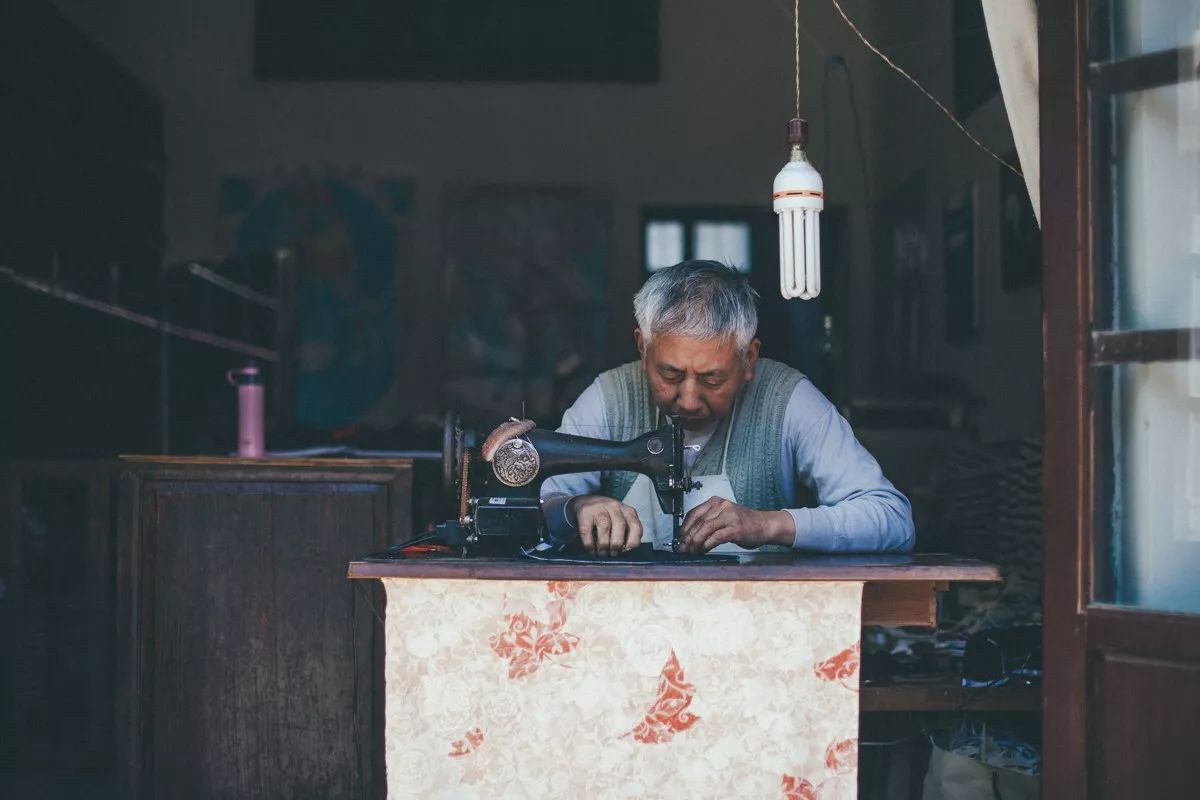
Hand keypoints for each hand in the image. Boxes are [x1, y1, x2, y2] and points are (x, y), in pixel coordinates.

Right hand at [568, 495, 643, 556]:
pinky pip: (588, 531)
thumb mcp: (621, 520)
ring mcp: (599, 507)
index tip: (627, 551)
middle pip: (620, 525)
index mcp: (627, 511)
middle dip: (617, 544)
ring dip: (604, 545)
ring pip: (605, 527)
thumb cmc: (607, 516)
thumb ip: (627, 533)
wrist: (586, 501)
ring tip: (602, 554)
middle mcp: (614, 506)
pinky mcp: (584, 512)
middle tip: (613, 554)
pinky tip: (591, 550)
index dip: (633, 541)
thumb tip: (626, 552)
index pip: (635, 526)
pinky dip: (590, 544)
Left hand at [677, 497, 793, 552]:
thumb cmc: (742, 523)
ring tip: (691, 551)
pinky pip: (716, 537)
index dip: (684, 527)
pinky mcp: (736, 529)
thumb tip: (689, 536)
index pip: (693, 513)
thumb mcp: (723, 517)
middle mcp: (722, 506)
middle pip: (698, 522)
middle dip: (687, 537)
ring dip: (695, 542)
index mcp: (716, 502)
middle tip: (682, 548)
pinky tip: (703, 550)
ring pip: (705, 528)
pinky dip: (707, 545)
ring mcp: (729, 516)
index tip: (679, 539)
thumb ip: (708, 522)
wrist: (764, 525)